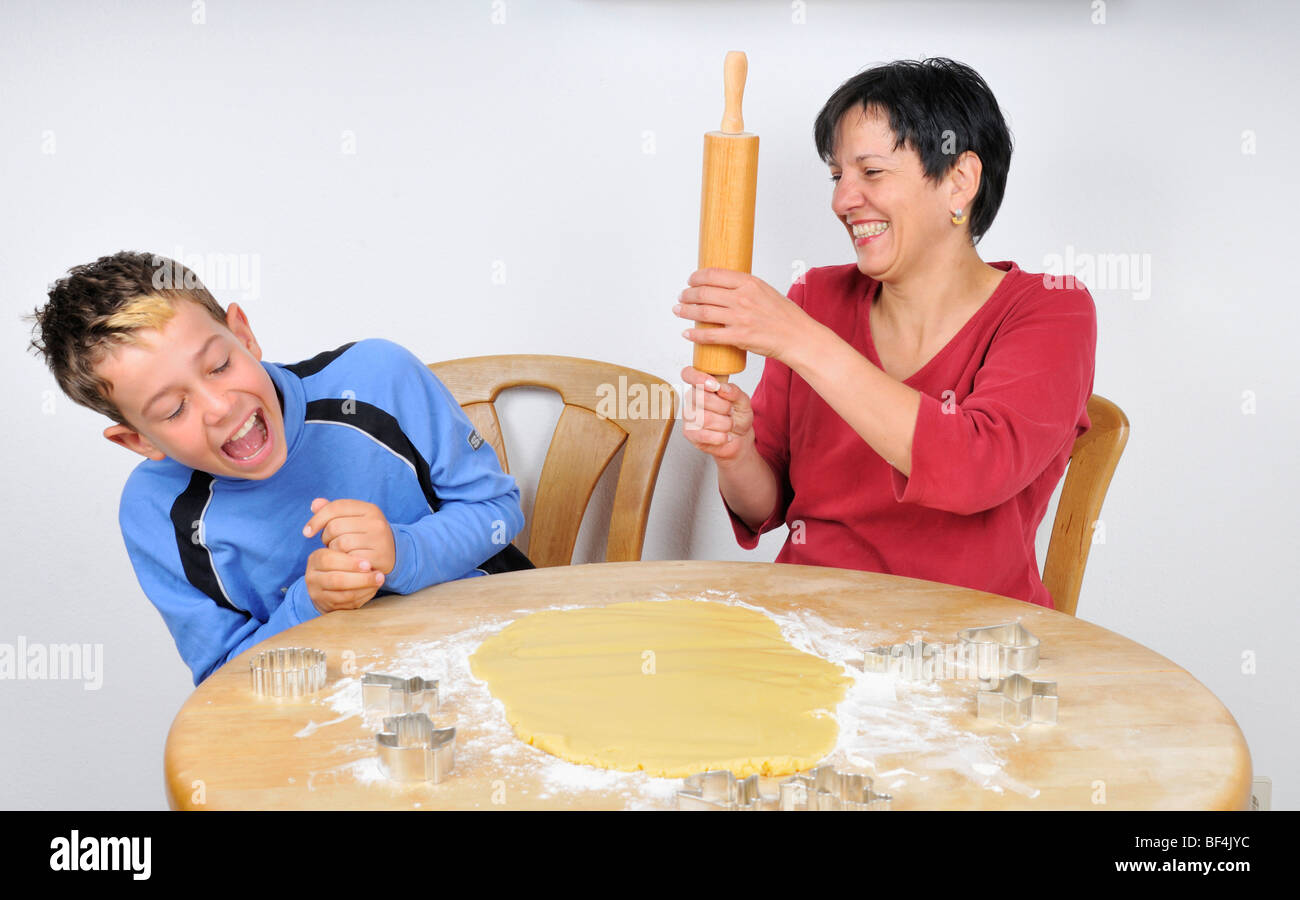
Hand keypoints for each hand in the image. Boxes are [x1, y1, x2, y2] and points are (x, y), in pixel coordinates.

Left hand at [302, 498, 396, 574]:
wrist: (392, 555)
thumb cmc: (365, 535)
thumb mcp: (353, 520)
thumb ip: (333, 511)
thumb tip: (315, 505)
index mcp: (369, 508)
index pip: (335, 507)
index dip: (317, 519)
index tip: (306, 533)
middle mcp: (376, 522)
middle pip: (335, 526)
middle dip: (326, 537)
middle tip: (331, 543)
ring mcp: (379, 540)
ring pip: (340, 543)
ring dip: (333, 550)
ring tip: (340, 552)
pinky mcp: (379, 557)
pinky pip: (349, 559)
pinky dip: (343, 562)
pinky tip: (346, 561)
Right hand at [304, 547, 384, 612]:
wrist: (325, 582)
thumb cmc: (337, 561)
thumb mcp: (338, 552)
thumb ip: (349, 552)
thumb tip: (369, 561)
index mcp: (315, 560)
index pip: (329, 560)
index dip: (350, 563)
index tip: (368, 564)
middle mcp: (313, 578)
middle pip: (336, 580)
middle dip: (361, 579)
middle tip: (379, 575)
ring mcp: (319, 595)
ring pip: (343, 595)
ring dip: (365, 589)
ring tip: (379, 582)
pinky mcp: (328, 607)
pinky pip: (348, 604)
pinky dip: (363, 597)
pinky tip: (373, 589)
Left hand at [674, 268, 811, 362]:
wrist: (798, 337)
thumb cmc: (784, 316)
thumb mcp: (765, 291)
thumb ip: (745, 288)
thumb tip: (724, 287)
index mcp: (749, 283)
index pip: (713, 275)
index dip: (696, 277)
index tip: (690, 281)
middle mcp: (743, 297)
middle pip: (704, 293)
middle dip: (687, 294)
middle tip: (681, 297)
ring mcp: (740, 318)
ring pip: (703, 313)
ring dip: (686, 311)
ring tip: (678, 311)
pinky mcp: (739, 337)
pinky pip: (710, 335)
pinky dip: (694, 334)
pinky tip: (686, 333)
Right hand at [679, 366, 754, 463]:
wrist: (739, 438)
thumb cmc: (737, 416)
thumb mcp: (743, 401)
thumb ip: (734, 392)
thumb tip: (722, 388)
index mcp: (702, 385)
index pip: (688, 374)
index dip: (698, 378)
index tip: (715, 386)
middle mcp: (692, 399)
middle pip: (701, 397)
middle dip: (723, 407)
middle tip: (730, 411)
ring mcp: (689, 416)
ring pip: (704, 418)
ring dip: (724, 424)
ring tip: (729, 424)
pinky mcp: (690, 433)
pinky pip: (703, 435)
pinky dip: (720, 437)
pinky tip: (725, 436)